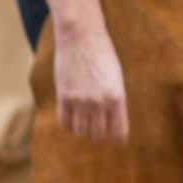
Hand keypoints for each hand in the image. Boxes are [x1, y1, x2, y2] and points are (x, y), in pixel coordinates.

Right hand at [53, 20, 127, 143]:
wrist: (82, 38)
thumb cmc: (103, 55)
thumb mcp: (116, 77)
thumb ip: (114, 98)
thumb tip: (111, 119)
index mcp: (117, 97)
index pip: (119, 129)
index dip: (119, 140)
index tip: (118, 144)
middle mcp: (98, 102)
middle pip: (97, 133)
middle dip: (100, 135)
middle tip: (100, 133)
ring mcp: (79, 100)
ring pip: (81, 130)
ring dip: (84, 129)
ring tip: (87, 125)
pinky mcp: (63, 96)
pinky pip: (65, 121)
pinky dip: (69, 124)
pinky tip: (73, 120)